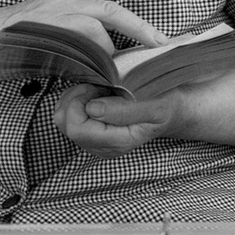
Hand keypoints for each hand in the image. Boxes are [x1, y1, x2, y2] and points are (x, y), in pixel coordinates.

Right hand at [0, 0, 165, 88]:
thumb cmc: (7, 42)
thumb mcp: (48, 34)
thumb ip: (75, 42)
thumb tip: (103, 62)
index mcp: (68, 0)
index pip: (111, 10)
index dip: (137, 25)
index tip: (160, 40)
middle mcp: (64, 1)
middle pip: (111, 13)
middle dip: (139, 31)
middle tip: (161, 48)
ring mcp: (51, 13)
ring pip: (94, 32)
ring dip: (106, 57)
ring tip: (113, 77)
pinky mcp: (40, 30)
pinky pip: (73, 47)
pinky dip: (86, 63)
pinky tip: (91, 78)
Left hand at [57, 82, 183, 152]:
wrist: (172, 109)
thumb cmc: (166, 104)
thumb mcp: (154, 104)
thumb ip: (124, 110)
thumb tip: (92, 110)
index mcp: (117, 142)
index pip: (76, 129)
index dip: (79, 103)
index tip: (98, 88)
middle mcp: (102, 146)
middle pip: (64, 124)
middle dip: (76, 99)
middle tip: (98, 87)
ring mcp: (94, 141)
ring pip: (62, 119)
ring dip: (76, 98)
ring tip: (100, 90)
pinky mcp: (90, 133)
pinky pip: (67, 116)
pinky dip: (77, 99)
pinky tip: (96, 94)